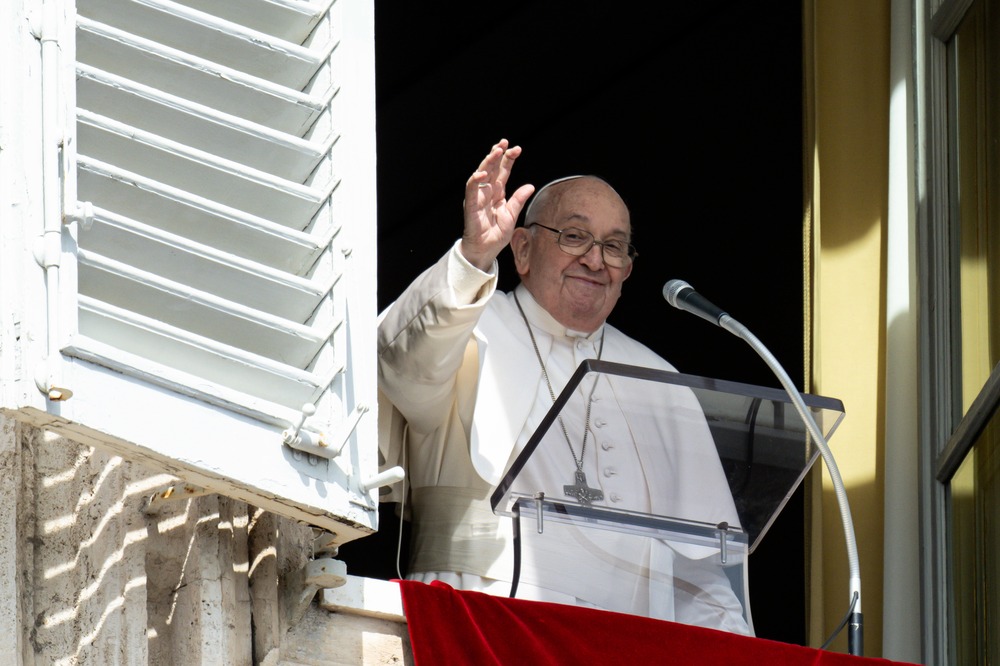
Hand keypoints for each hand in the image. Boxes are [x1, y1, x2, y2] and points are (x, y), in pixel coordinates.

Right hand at [460, 139, 534, 270]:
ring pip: (481, 173)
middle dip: (498, 154)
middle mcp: (487, 191)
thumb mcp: (512, 215)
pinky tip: (483, 172)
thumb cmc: (496, 234)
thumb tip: (530, 186)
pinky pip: (472, 189)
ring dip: (488, 161)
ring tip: (497, 151)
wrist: (485, 250)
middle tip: (505, 143)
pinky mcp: (471, 204)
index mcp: (498, 193)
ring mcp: (478, 196)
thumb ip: (518, 200)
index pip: (503, 171)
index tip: (517, 149)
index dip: (508, 159)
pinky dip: (476, 179)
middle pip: (492, 168)